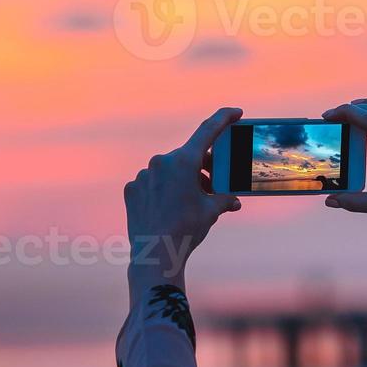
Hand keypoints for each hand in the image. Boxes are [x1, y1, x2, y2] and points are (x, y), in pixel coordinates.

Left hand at [124, 107, 243, 293]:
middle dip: (203, 167)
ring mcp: (144, 175)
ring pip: (169, 171)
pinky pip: (152, 184)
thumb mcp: (211, 211)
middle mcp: (161, 162)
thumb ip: (223, 199)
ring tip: (190, 202)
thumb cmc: (187, 230)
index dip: (223, 118)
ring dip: (181, 180)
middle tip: (213, 183)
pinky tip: (169, 208)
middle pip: (188, 156)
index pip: (207, 130)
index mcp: (184, 161)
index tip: (235, 112)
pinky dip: (163, 191)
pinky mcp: (132, 188)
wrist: (155, 254)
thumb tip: (233, 201)